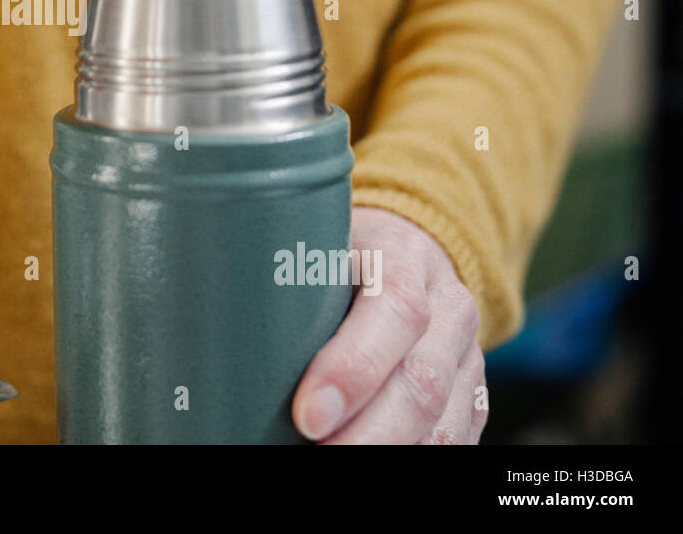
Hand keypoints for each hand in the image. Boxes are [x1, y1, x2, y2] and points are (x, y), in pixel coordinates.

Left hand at [291, 206, 486, 443]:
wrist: (406, 254)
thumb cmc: (337, 255)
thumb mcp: (311, 245)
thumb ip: (289, 282)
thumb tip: (236, 339)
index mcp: (402, 255)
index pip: (395, 309)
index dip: (353, 368)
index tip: (307, 414)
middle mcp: (448, 306)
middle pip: (420, 381)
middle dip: (366, 434)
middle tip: (315, 452)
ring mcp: (467, 354)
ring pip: (442, 422)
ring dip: (388, 452)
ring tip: (335, 463)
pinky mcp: (472, 395)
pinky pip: (454, 440)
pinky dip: (412, 457)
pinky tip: (370, 463)